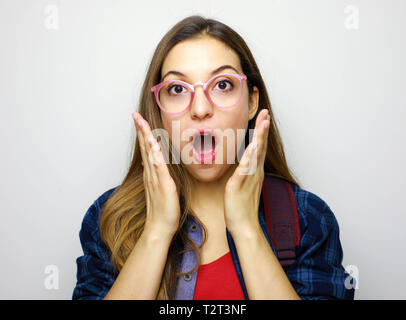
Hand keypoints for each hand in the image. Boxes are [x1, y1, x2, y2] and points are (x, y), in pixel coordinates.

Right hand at [132, 112, 179, 237]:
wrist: (160, 227)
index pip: (147, 149)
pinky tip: (152, 142)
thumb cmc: (162, 210)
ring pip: (149, 152)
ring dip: (145, 136)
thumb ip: (155, 175)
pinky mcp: (163, 183)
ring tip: (140, 121)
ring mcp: (155, 177)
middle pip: (145, 147)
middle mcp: (150, 172)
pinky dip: (154, 153)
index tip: (139, 120)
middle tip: (135, 114)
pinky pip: (158, 165)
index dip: (143, 134)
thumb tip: (149, 163)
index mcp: (151, 173)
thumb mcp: (159, 189)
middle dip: (140, 129)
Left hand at [224, 109, 269, 234]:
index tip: (263, 116)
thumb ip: (245, 172)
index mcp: (254, 171)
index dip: (261, 132)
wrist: (244, 226)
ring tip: (263, 123)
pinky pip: (245, 169)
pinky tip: (252, 147)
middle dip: (263, 128)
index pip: (259, 147)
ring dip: (260, 138)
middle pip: (261, 146)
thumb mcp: (244, 185)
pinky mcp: (239, 185)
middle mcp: (254, 172)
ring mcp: (249, 178)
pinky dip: (249, 158)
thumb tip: (245, 163)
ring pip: (255, 154)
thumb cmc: (242, 207)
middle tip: (266, 112)